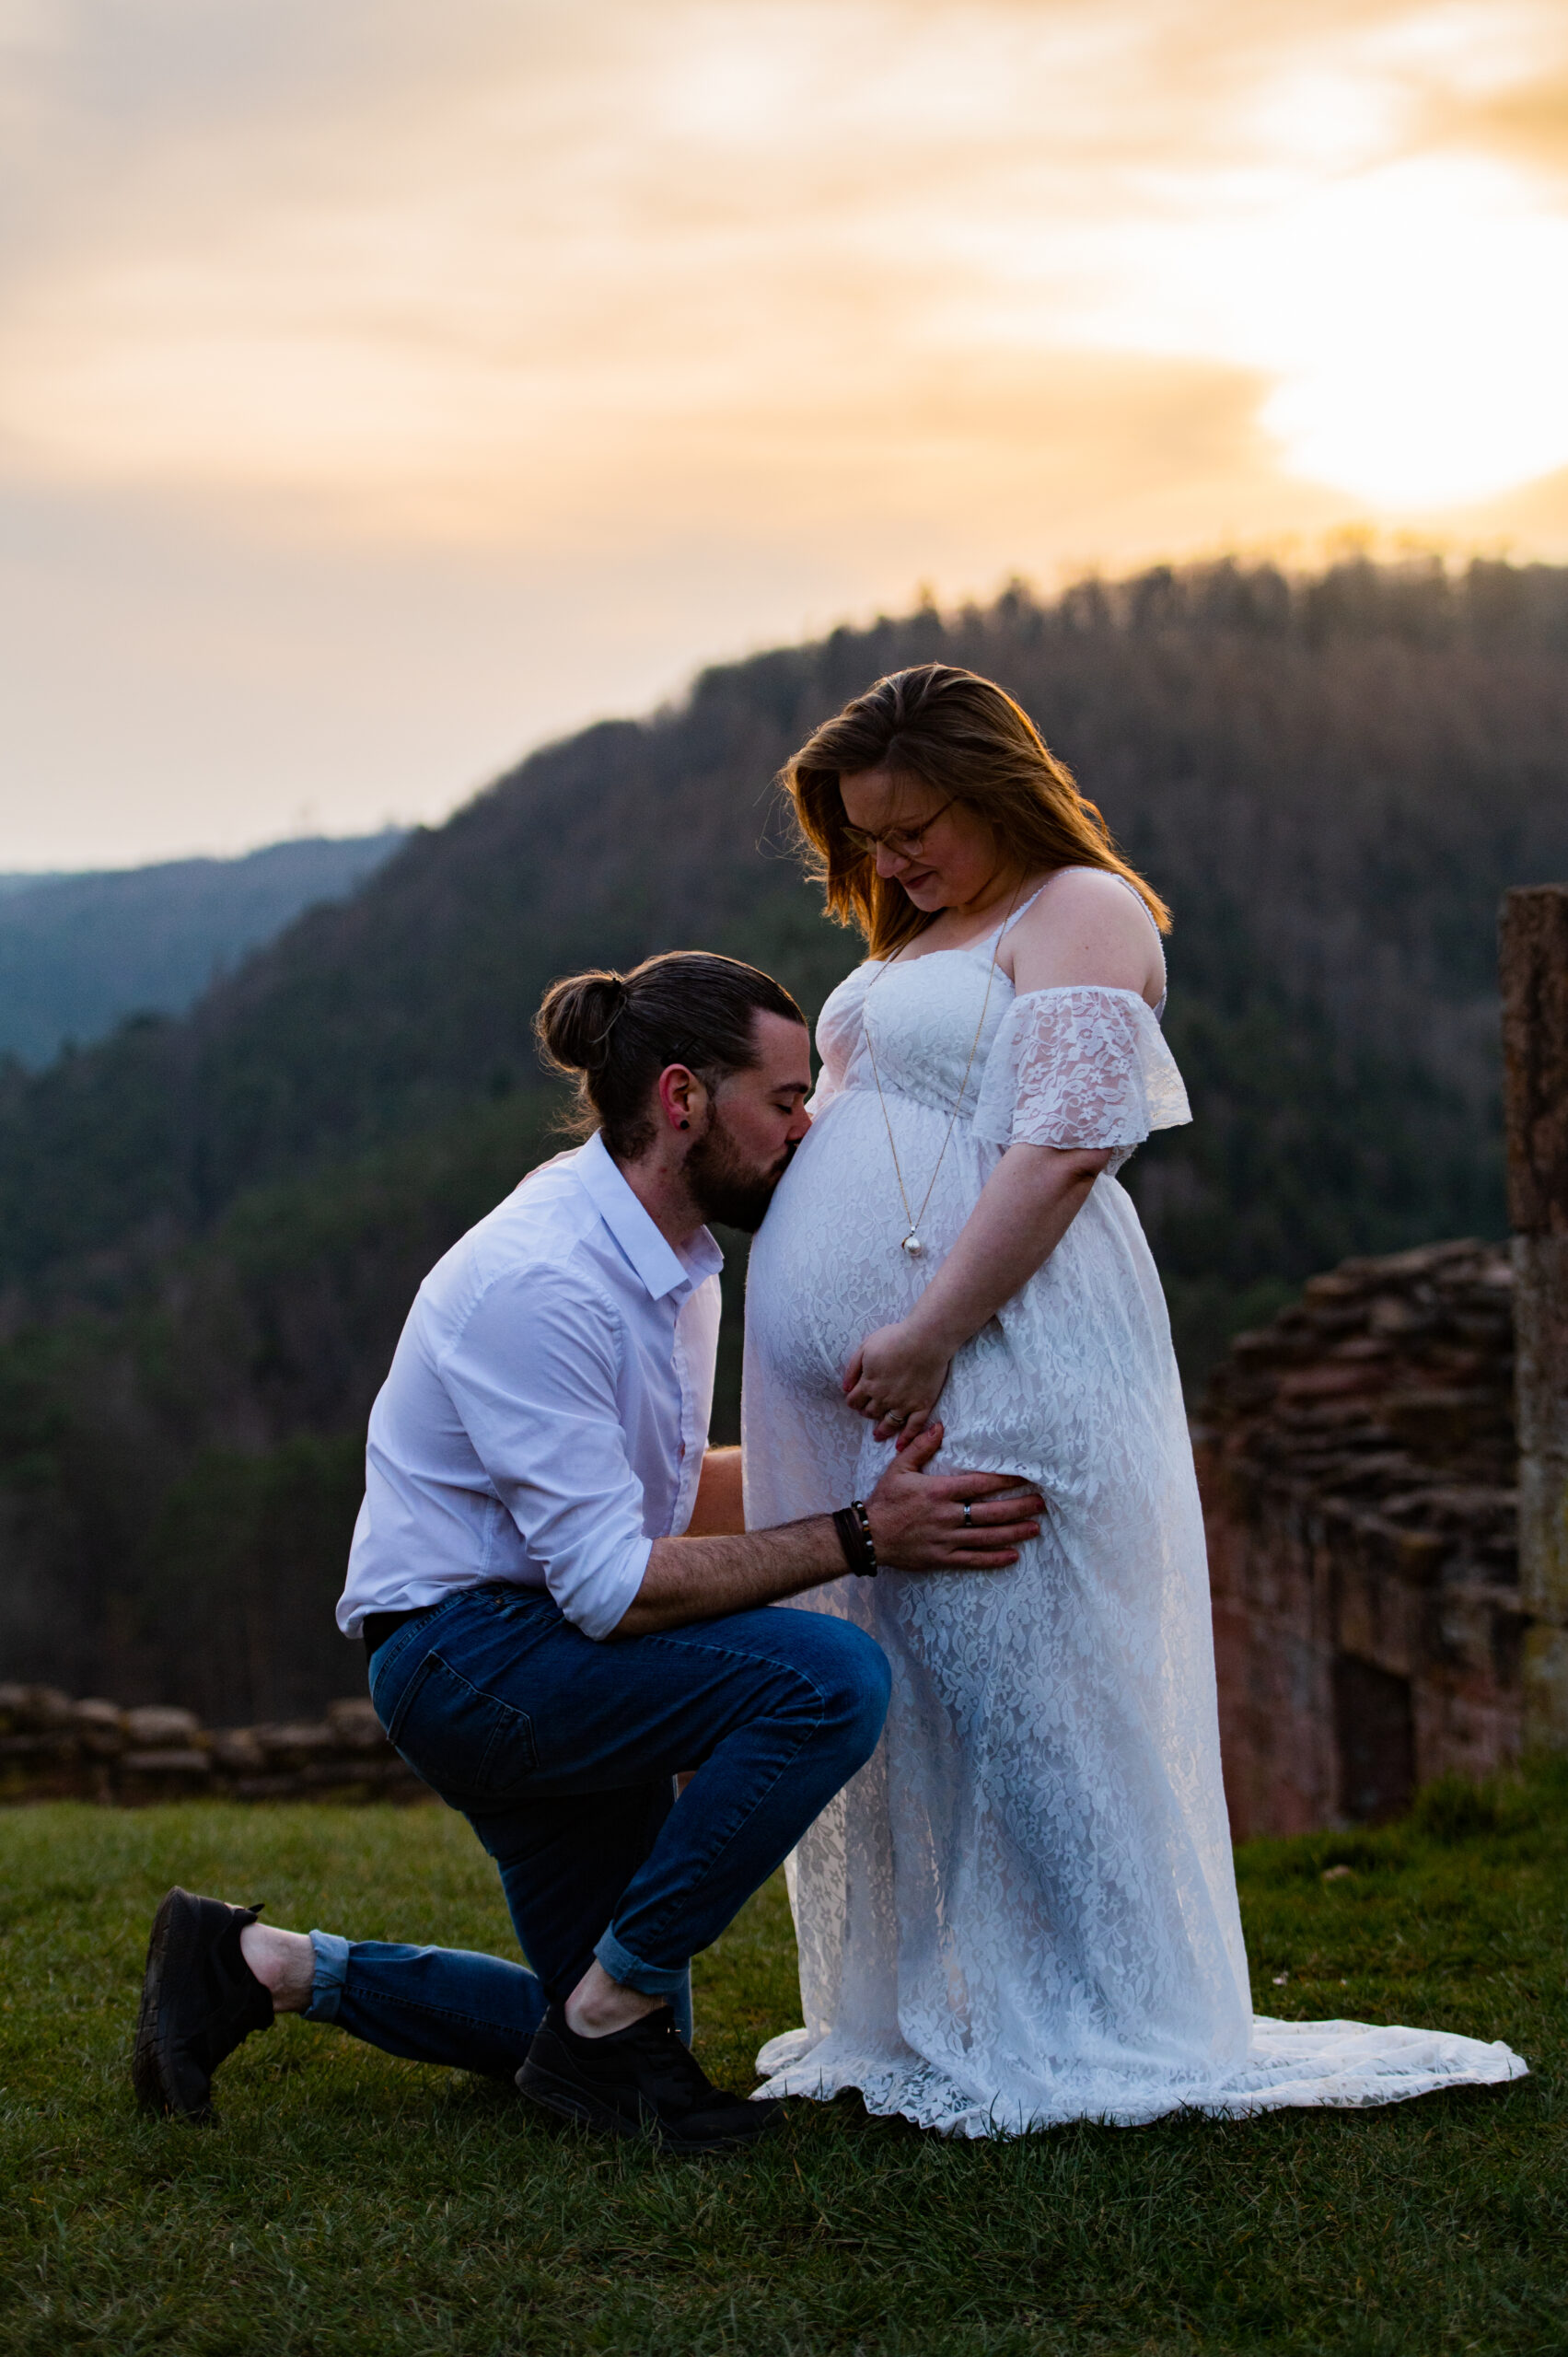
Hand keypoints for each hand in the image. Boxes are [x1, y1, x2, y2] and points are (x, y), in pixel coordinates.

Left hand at [843, 1321, 950, 1443]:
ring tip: (878, 1435)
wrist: (926, 1340)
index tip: (855, 1401)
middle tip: (868, 1412)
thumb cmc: (895, 1338)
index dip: (853, 1401)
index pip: (854, 1400)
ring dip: (881, 1430)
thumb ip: (852, 1369)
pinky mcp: (922, 1405)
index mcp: (869, 1384)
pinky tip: (900, 1446)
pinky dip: (906, 1438)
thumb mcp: (865, 1347)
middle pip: (870, 1412)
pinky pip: (913, 1427)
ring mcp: (904, 1404)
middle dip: (866, 1413)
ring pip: (888, 1423)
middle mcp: (884, 1398)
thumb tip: (845, 1388)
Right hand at [863, 1425, 1043, 1571]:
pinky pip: (973, 1560)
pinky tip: (1013, 1555)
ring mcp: (947, 1539)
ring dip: (1014, 1532)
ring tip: (1035, 1528)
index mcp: (939, 1492)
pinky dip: (994, 1559)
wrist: (869, 1536)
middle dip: (1019, 1507)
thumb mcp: (899, 1468)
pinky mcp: (943, 1558)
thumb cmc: (885, 1500)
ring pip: (987, 1537)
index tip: (1025, 1477)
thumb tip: (940, 1427)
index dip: (1005, 1481)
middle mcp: (947, 1516)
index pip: (980, 1485)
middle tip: (1041, 1503)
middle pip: (991, 1512)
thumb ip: (921, 1447)